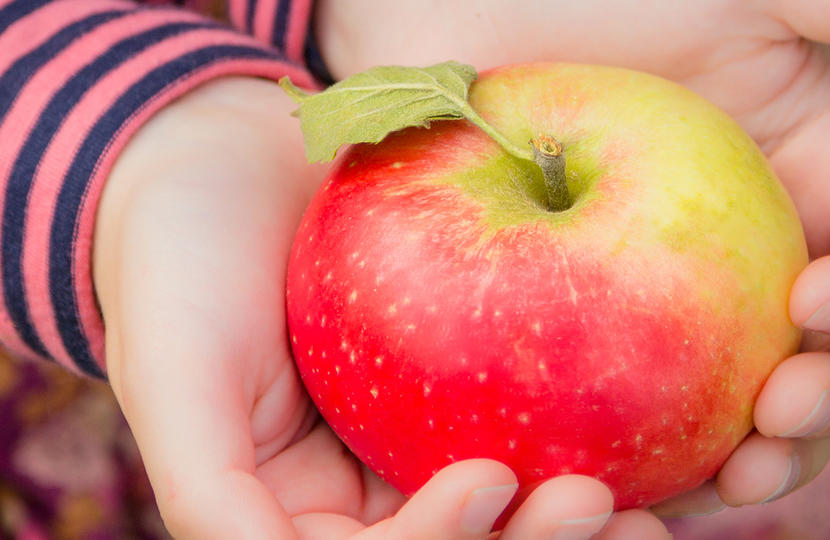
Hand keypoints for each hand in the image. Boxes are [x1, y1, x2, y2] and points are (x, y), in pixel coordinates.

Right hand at [92, 77, 668, 538]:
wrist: (220, 164)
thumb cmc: (180, 268)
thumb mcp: (175, 380)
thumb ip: (211, 493)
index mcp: (310, 517)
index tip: (490, 481)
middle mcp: (377, 490)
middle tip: (600, 510)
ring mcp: (427, 436)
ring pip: (518, 503)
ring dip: (581, 520)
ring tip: (645, 499)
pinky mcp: (471, 376)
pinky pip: (536, 413)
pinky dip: (592, 427)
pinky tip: (653, 419)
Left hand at [317, 0, 829, 515]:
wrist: (479, 22)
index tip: (814, 304)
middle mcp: (776, 264)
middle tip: (776, 418)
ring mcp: (700, 311)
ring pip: (761, 414)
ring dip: (765, 461)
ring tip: (729, 481)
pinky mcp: (619, 342)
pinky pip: (656, 418)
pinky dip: (662, 457)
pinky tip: (633, 480)